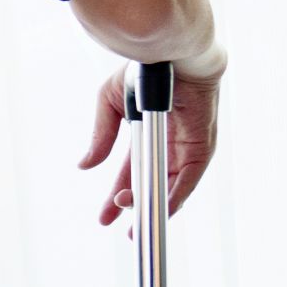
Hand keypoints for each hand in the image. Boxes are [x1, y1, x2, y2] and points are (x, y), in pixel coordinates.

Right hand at [77, 60, 221, 225]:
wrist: (172, 54)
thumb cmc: (145, 71)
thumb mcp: (112, 104)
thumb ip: (101, 136)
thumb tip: (85, 165)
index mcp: (147, 135)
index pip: (131, 174)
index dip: (118, 195)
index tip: (105, 216)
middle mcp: (168, 146)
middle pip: (151, 187)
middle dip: (137, 210)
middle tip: (125, 232)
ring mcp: (185, 149)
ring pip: (170, 188)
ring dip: (154, 209)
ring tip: (138, 228)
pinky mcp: (201, 148)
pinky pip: (187, 179)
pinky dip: (174, 196)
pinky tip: (158, 210)